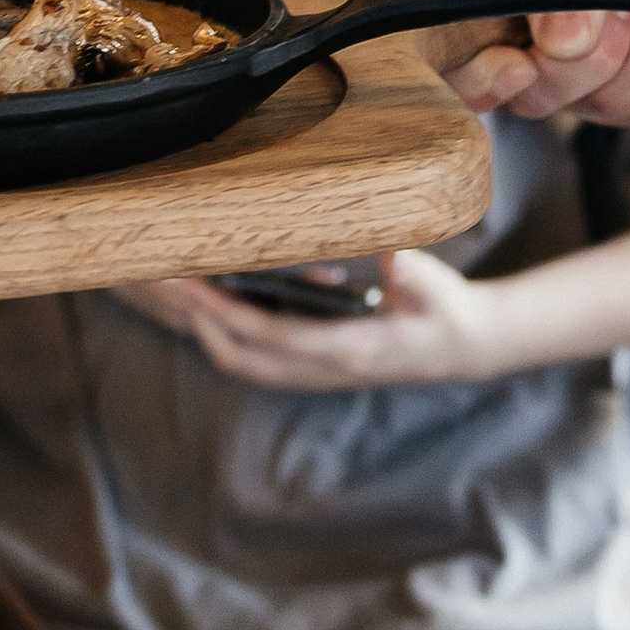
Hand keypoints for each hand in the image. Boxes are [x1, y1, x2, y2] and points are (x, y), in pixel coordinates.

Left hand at [110, 253, 515, 389]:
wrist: (462, 347)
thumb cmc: (445, 308)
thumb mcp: (437, 287)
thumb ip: (413, 272)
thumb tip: (392, 257)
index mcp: (347, 347)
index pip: (269, 334)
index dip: (225, 312)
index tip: (189, 284)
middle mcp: (324, 368)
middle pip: (242, 356)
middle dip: (201, 322)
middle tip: (167, 280)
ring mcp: (319, 372)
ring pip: (246, 363)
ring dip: (210, 331)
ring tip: (184, 289)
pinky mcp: (318, 367)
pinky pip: (261, 359)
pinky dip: (232, 336)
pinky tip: (223, 302)